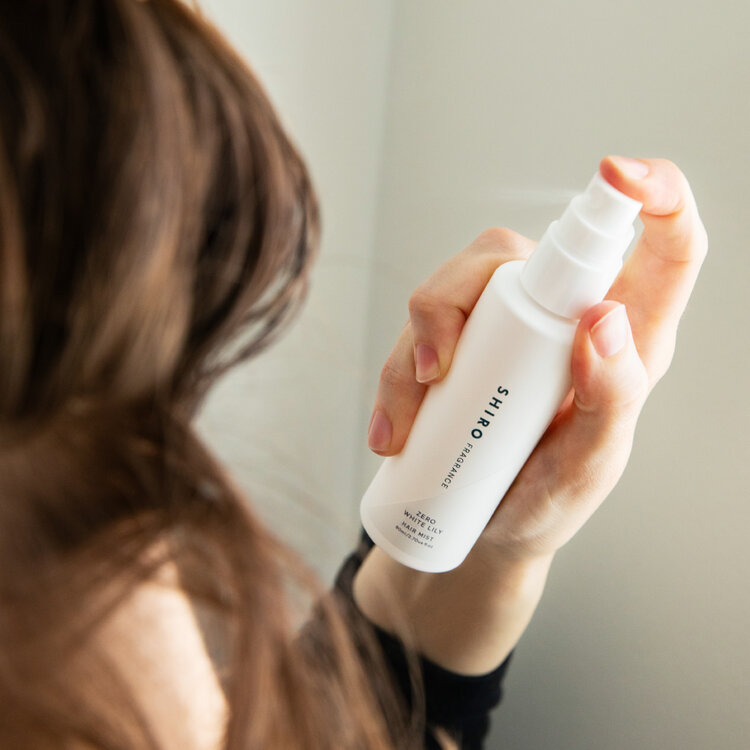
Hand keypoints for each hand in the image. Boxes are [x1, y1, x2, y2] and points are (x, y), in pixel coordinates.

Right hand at [354, 157, 706, 672]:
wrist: (481, 529)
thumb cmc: (546, 500)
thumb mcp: (589, 469)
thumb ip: (612, 402)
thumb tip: (602, 318)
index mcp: (626, 337)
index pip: (665, 244)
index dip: (656, 192)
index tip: (619, 172)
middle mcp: (563, 316)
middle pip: (513, 253)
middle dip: (454, 301)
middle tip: (433, 374)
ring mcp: (506, 326)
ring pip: (453, 284)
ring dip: (412, 348)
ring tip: (405, 423)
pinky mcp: (461, 343)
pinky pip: (417, 326)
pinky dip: (393, 374)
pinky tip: (390, 430)